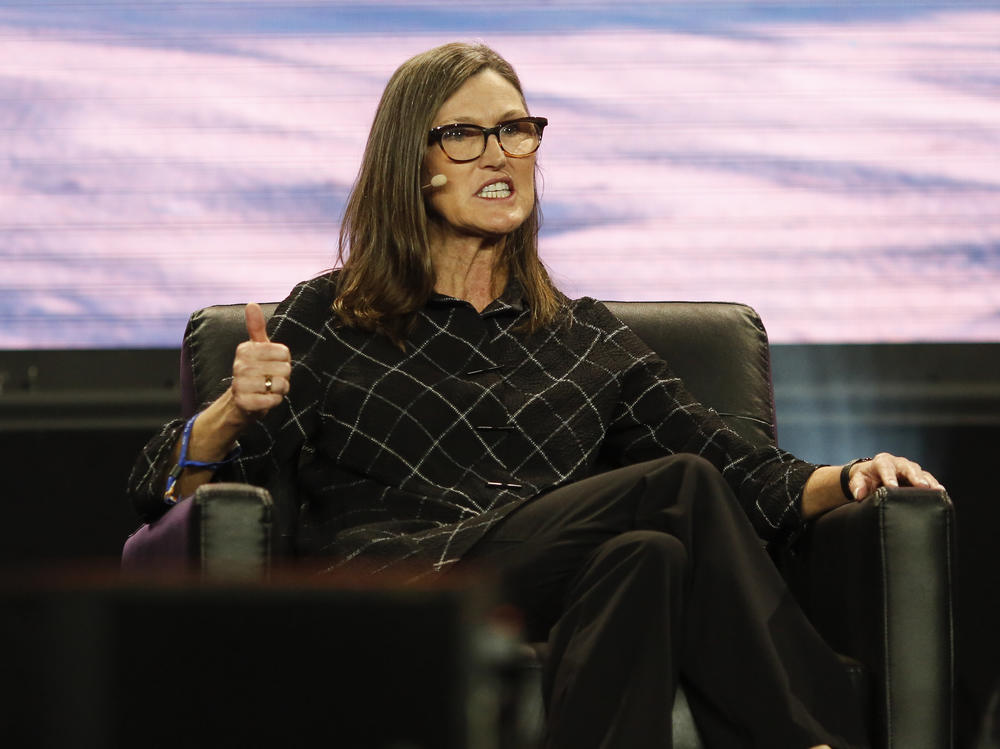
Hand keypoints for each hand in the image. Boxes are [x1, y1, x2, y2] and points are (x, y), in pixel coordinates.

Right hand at [230, 302, 290, 417]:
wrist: (242, 401)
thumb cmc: (255, 371)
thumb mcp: (257, 348)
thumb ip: (256, 327)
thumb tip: (251, 303)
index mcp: (245, 349)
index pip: (284, 352)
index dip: (284, 361)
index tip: (272, 364)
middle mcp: (240, 365)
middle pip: (284, 369)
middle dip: (283, 377)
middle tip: (271, 379)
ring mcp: (240, 385)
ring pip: (279, 385)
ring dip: (280, 390)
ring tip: (268, 389)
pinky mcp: (244, 403)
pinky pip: (273, 401)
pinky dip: (275, 401)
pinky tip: (265, 399)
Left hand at [846, 452, 944, 499]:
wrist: (872, 477)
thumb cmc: (865, 479)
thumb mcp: (857, 481)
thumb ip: (857, 486)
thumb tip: (859, 494)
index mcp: (882, 462)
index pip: (885, 468)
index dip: (889, 476)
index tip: (892, 486)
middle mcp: (898, 463)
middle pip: (908, 468)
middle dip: (915, 476)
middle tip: (922, 486)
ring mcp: (910, 469)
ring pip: (921, 473)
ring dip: (929, 481)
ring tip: (937, 491)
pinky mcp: (918, 476)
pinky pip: (928, 480)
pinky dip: (934, 486)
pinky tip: (941, 494)